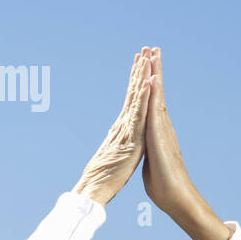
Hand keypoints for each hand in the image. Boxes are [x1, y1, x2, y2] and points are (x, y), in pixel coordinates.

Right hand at [71, 51, 153, 206]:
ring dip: (140, 77)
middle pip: (132, 92)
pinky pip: (138, 115)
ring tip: (145, 58)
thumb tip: (120, 137)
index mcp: (123, 128)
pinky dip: (142, 98)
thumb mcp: (117, 155)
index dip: (136, 81)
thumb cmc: (104, 177)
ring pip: (135, 98)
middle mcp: (123, 124)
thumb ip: (119, 143)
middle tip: (143, 50)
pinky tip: (146, 84)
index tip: (140, 63)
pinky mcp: (130, 139)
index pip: (131, 100)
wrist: (94, 189)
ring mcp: (126, 130)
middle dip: (138, 71)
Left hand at [140, 48, 194, 213]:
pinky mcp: (160, 136)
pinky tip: (153, 79)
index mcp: (157, 131)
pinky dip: (154, 94)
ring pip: (158, 96)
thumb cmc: (164, 184)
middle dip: (155, 70)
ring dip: (156, 75)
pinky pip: (156, 110)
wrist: (176, 198)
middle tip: (153, 48)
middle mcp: (162, 126)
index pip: (152, 101)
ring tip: (154, 54)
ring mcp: (162, 129)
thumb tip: (148, 147)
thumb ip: (150, 150)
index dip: (149, 83)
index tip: (147, 65)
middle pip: (157, 92)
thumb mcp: (151, 160)